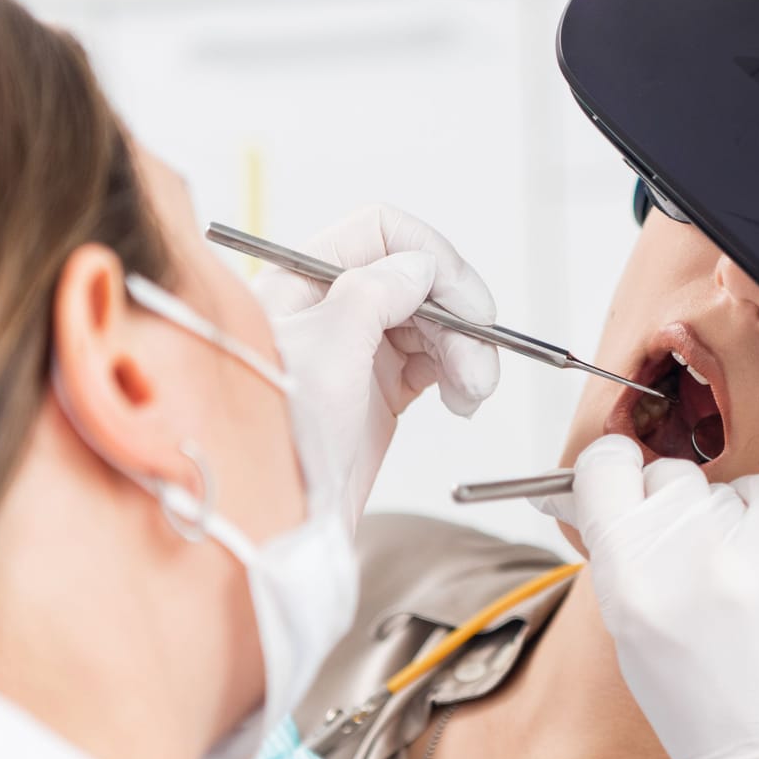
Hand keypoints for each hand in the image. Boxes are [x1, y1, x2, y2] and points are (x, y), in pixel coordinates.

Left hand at [255, 205, 498, 530]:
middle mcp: (329, 307)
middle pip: (416, 276)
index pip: (379, 231)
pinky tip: (464, 399)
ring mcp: (356, 348)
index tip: (464, 299)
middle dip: (458, 313)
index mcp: (300, 282)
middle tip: (481, 358)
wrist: (278, 528)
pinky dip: (459, 372)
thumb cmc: (279, 443)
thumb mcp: (325, 353)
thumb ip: (373, 293)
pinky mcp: (379, 388)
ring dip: (467, 348)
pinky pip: (435, 359)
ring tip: (474, 391)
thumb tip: (419, 265)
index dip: (430, 255)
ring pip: (433, 319)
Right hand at [536, 435, 758, 758]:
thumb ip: (615, 554)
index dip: (611, 469)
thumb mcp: (632, 636)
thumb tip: (588, 481)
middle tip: (687, 558)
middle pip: (667, 474)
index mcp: (637, 588)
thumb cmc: (708, 707)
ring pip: (723, 487)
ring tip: (737, 583)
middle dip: (670, 505)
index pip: (606, 468)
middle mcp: (699, 562)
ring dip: (724, 519)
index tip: (619, 477)